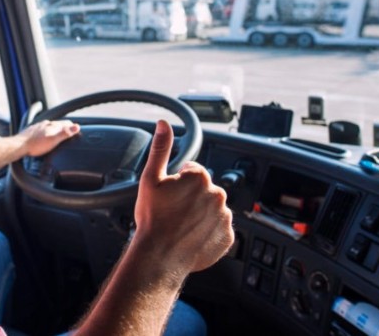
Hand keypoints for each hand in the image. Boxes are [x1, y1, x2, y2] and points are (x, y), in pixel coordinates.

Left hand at [19, 119, 79, 156]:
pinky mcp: (31, 131)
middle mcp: (45, 124)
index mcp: (52, 125)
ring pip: (49, 126)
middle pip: (58, 124)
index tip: (77, 129)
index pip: (66, 123)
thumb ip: (65, 133)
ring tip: (57, 134)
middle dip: (64, 128)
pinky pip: (41, 130)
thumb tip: (77, 127)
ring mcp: (38, 127)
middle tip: (69, 132)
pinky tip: (43, 137)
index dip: (73, 126)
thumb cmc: (36, 145)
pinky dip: (45, 133)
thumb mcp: (53, 140)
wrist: (19, 146)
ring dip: (54, 130)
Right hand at [132, 120, 233, 275]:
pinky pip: (218, 228)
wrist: (159, 256)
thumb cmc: (153, 218)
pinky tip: (191, 236)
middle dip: (191, 197)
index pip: (192, 171)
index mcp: (200, 177)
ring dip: (200, 213)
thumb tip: (164, 124)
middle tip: (173, 211)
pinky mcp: (227, 236)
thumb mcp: (151, 179)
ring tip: (181, 225)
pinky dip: (208, 231)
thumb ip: (161, 148)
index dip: (177, 182)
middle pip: (203, 190)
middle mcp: (218, 194)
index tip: (169, 196)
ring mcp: (224, 217)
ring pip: (212, 208)